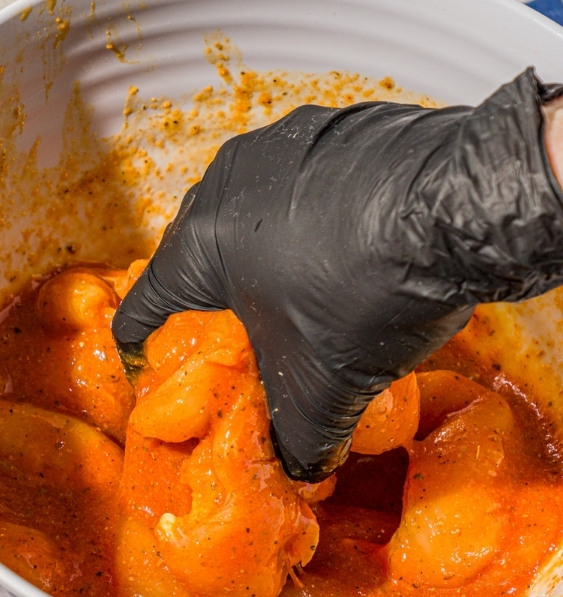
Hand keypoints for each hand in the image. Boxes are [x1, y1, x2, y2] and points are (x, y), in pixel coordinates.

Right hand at [112, 69, 562, 480]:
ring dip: (272, 247)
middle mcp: (232, 180)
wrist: (465, 206)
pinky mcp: (348, 128)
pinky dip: (324, 216)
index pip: (150, 296)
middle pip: (204, 246)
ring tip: (300, 286)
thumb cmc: (366, 290)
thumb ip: (300, 435)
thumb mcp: (325, 386)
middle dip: (213, 288)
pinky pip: (317, 181)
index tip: (132, 343)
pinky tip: (356, 247)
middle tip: (231, 325)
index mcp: (202, 241)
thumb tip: (302, 468)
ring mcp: (291, 144)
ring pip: (261, 207)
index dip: (139, 330)